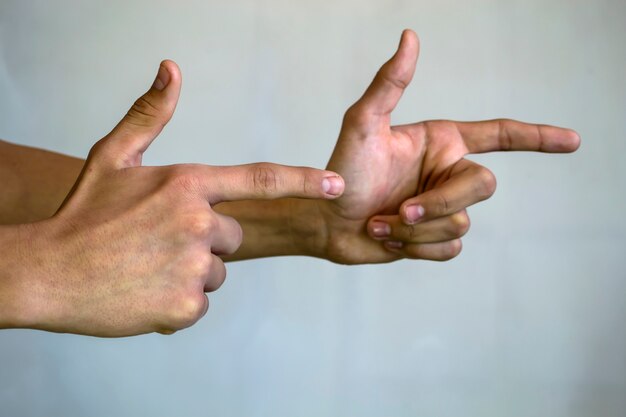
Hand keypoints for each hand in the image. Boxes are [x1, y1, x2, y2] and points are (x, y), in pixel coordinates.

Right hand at [7, 60, 343, 336]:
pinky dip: (176, 302)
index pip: (260, 179)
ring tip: (145, 266)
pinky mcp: (185, 305)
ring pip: (215, 271)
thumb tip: (171, 68)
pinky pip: (199, 302)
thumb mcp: (112, 157)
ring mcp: (193, 266)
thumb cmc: (83, 213)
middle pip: (231, 236)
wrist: (48, 272)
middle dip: (204, 241)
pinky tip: (143, 291)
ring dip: (189, 272)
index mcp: (188, 183)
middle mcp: (198, 222)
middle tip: (156, 243)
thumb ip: (150, 114)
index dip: (303, 180)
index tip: (336, 185)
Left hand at [318, 30, 579, 263]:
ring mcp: (443, 208)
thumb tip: (410, 37)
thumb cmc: (342, 169)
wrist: (327, 222)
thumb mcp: (362, 124)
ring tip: (381, 222)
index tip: (572, 142)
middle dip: (439, 204)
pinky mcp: (435, 238)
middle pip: (482, 188)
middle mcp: (448, 173)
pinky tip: (388, 237)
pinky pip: (448, 249)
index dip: (537, 137)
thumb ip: (389, 84)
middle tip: (400, 210)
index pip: (499, 135)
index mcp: (442, 143)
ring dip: (414, 229)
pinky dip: (415, 248)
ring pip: (460, 224)